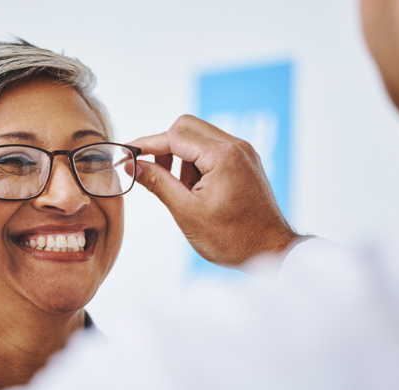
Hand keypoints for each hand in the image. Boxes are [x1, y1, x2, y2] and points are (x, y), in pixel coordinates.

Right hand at [128, 115, 299, 265]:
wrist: (271, 252)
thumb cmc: (232, 239)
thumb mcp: (186, 212)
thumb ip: (157, 182)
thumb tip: (132, 165)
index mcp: (222, 156)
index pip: (174, 136)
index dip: (146, 145)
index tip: (127, 155)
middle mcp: (236, 146)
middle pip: (186, 127)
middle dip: (165, 148)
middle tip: (153, 173)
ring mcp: (243, 153)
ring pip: (199, 138)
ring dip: (182, 158)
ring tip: (184, 193)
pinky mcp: (246, 162)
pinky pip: (213, 150)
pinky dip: (197, 164)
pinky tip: (196, 191)